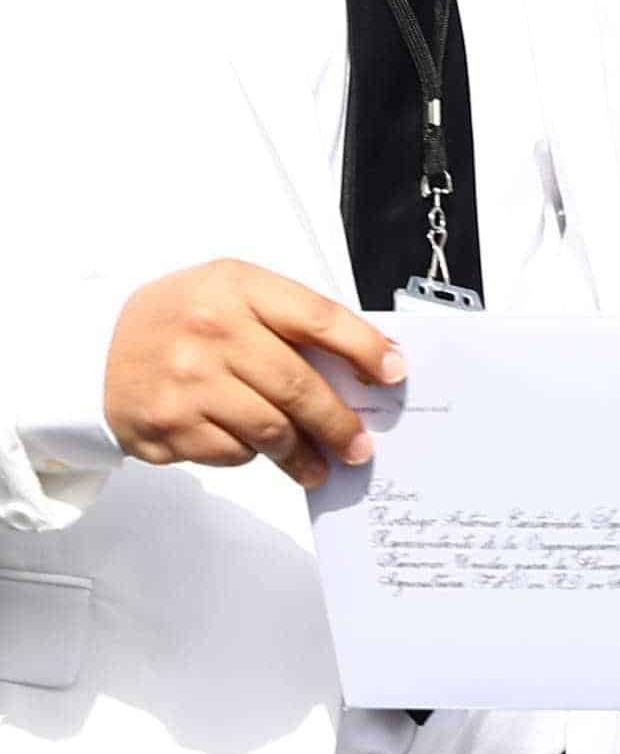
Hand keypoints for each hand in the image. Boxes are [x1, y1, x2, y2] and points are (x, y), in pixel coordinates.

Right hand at [102, 261, 404, 488]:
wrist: (91, 346)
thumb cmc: (181, 317)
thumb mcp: (232, 291)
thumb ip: (292, 318)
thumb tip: (366, 360)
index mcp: (235, 289)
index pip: (318, 319)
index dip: (365, 349)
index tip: (395, 373)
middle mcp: (210, 334)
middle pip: (298, 387)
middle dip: (340, 423)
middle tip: (361, 445)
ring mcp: (185, 384)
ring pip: (269, 430)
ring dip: (305, 454)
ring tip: (323, 464)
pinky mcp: (166, 426)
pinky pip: (231, 452)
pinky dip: (250, 454)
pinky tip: (254, 449)